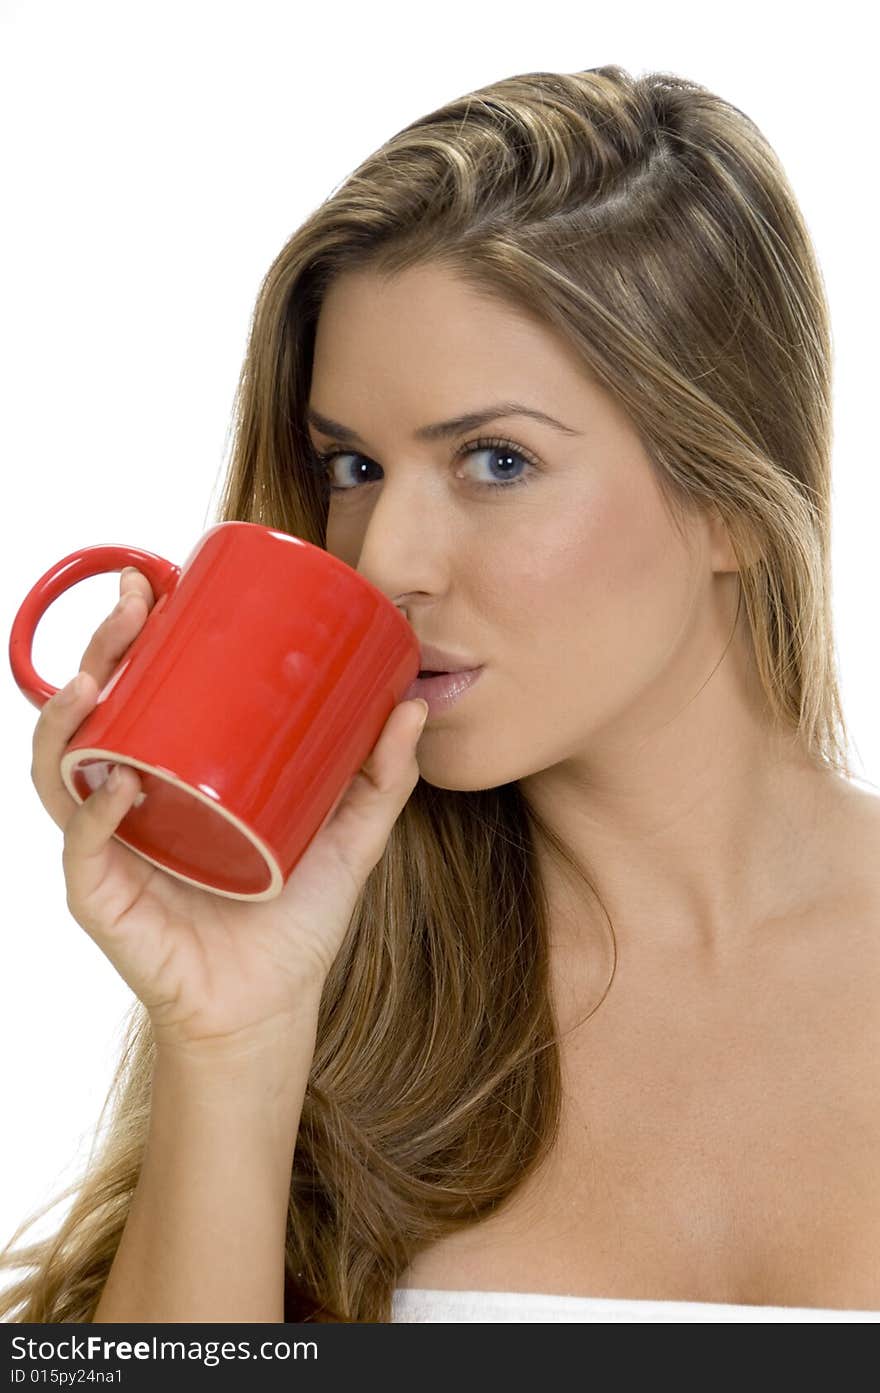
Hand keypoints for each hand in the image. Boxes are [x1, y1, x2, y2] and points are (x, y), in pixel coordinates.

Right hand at [30, 568, 428, 1052]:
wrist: (272, 1005)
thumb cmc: (295, 918)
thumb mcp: (348, 835)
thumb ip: (382, 777)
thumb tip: (410, 703)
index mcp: (171, 775)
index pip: (136, 692)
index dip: (133, 637)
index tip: (157, 584)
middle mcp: (127, 802)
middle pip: (91, 713)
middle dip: (101, 651)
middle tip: (134, 605)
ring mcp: (110, 848)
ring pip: (63, 769)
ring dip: (70, 717)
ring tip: (99, 677)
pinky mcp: (105, 900)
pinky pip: (83, 851)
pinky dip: (94, 817)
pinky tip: (117, 786)